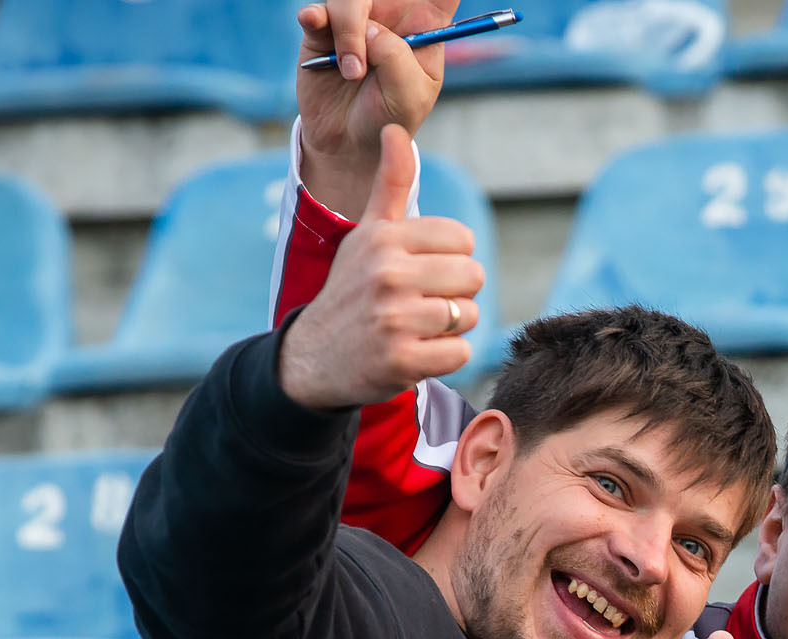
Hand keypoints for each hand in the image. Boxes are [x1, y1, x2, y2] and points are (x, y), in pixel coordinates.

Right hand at [277, 125, 482, 411]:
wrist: (314, 356)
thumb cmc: (352, 289)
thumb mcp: (368, 233)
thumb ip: (392, 184)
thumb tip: (397, 130)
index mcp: (384, 238)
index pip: (463, 240)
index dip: (451, 259)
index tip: (422, 272)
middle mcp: (388, 274)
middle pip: (473, 276)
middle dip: (456, 293)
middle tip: (422, 304)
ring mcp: (394, 319)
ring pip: (469, 315)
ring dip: (451, 327)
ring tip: (417, 328)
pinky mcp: (402, 361)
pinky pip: (461, 353)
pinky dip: (446, 356)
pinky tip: (417, 351)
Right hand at [296, 0, 455, 220]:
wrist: (349, 144)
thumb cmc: (390, 118)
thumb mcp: (409, 95)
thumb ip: (395, 57)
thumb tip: (368, 28)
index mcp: (425, 27)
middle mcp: (391, 16)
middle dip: (375, 3)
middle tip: (374, 36)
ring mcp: (356, 21)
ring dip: (349, 32)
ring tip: (352, 73)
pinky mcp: (322, 31)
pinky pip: (318, 11)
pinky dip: (316, 16)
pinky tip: (313, 21)